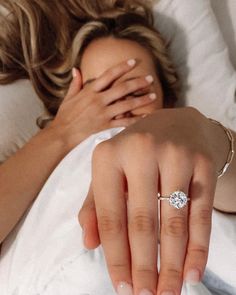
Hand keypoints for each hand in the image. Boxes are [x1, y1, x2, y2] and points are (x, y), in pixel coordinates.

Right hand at [50, 60, 156, 150]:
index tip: (133, 61)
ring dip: (141, 100)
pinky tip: (146, 118)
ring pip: (126, 105)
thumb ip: (75, 83)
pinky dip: (136, 120)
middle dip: (138, 83)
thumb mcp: (68, 97)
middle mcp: (98, 101)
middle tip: (150, 79)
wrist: (62, 134)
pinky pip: (124, 122)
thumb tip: (76, 69)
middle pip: (122, 89)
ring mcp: (103, 114)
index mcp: (90, 91)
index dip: (122, 67)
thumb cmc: (65, 115)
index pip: (109, 75)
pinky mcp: (105, 126)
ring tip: (153, 96)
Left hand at [78, 107, 226, 294]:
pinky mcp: (202, 162)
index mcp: (108, 155)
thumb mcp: (109, 171)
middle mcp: (140, 151)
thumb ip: (94, 205)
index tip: (121, 287)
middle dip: (144, 266)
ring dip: (171, 263)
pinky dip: (198, 247)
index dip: (115, 255)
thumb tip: (89, 243)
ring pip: (174, 222)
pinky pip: (201, 213)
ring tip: (169, 292)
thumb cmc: (135, 153)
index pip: (109, 215)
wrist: (176, 124)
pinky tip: (192, 272)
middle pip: (142, 222)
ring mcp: (175, 154)